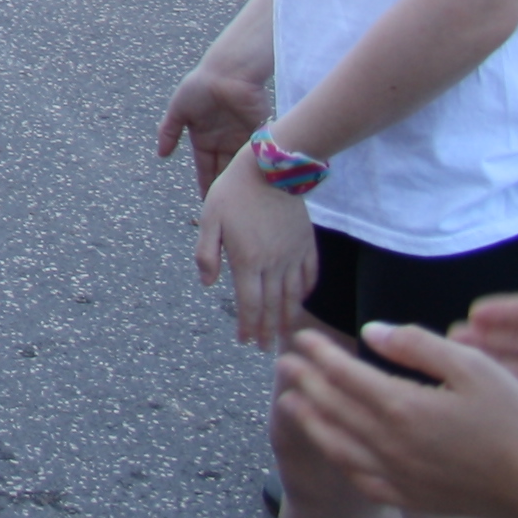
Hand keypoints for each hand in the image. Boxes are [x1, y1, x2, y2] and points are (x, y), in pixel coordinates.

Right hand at [154, 57, 267, 195]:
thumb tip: (161, 155)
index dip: (206, 184)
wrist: (228, 73)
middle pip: (225, 171)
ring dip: (242, 183)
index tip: (207, 204)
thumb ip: (169, 131)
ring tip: (244, 204)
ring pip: (241, 167)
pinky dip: (258, 168)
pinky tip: (259, 186)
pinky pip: (257, 155)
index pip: (205, 168)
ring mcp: (242, 139)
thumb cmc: (200, 87)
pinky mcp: (259, 134)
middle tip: (228, 210)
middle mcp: (223, 142)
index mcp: (204, 138)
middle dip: (225, 188)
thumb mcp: (179, 110)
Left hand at [195, 156, 319, 349]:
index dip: (249, 326)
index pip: (249, 304)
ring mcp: (294, 255)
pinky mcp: (308, 245)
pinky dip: (306, 292)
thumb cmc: (234, 192)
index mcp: (248, 260)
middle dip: (269, 330)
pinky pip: (310, 276)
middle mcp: (274, 264)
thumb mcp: (209, 219)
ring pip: (293, 296)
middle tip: (266, 348)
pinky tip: (302, 301)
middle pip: (273, 306)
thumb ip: (207, 254)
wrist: (272, 168)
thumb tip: (208, 285)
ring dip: (289, 318)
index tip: (247, 342)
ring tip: (285, 334)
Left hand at [277, 323, 517, 517]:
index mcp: (402, 405)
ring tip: (289, 401)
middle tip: (282, 362)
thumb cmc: (515, 421)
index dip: (318, 352)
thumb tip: (369, 331)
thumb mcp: (473, 366)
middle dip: (304, 381)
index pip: (343, 373)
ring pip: (337, 445)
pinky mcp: (411, 498)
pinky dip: (338, 460)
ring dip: (309, 420)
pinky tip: (333, 450)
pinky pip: (361, 479)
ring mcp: (398, 474)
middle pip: (332, 406)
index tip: (301, 337)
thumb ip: (416, 344)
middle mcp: (390, 443)